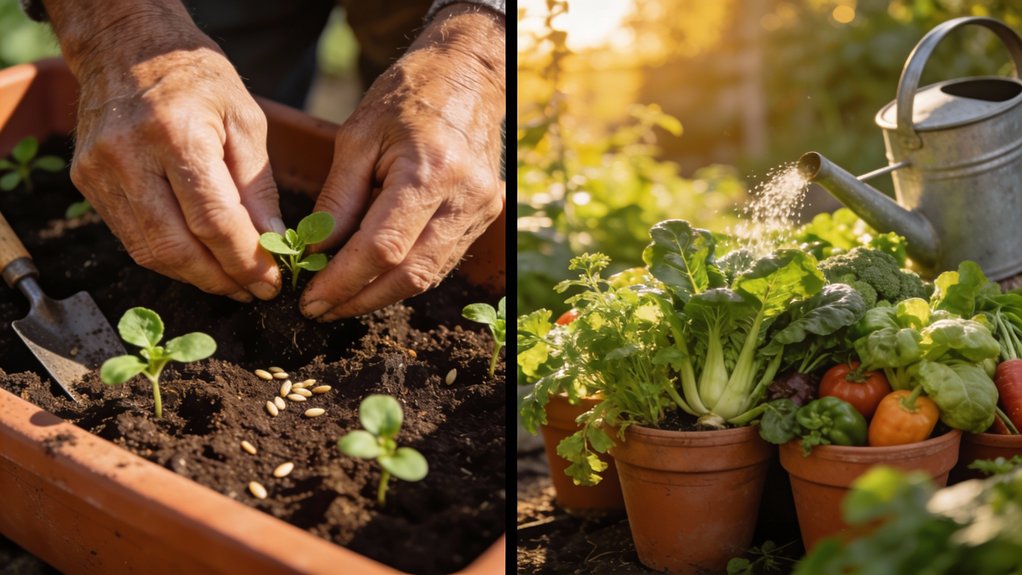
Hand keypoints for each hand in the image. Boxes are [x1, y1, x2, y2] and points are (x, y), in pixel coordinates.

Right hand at [44, 0, 282, 301]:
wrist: (127, 47)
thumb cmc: (196, 79)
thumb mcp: (246, 119)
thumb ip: (258, 186)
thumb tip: (273, 243)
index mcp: (174, 134)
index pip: (213, 220)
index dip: (245, 260)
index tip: (272, 282)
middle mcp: (128, 156)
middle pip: (176, 246)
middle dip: (221, 279)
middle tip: (254, 291)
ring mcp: (99, 171)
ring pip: (149, 251)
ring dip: (196, 276)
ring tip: (233, 282)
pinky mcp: (87, 182)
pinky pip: (132, 238)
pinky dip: (170, 258)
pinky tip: (201, 261)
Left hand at [300, 4, 504, 319]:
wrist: (467, 74)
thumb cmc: (408, 95)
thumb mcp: (357, 137)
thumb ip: (338, 200)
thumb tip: (315, 254)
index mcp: (431, 172)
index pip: (382, 249)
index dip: (343, 282)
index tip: (311, 299)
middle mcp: (464, 197)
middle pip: (410, 274)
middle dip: (360, 299)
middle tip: (320, 310)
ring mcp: (481, 209)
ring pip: (429, 275)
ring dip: (382, 294)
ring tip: (341, 298)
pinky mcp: (485, 215)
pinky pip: (442, 260)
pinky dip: (406, 275)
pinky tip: (375, 276)